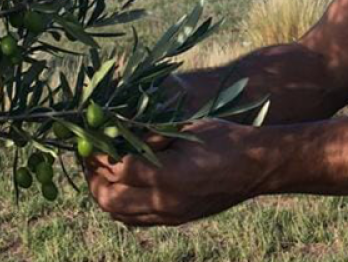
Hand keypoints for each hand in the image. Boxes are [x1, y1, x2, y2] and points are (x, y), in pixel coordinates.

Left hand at [85, 119, 268, 226]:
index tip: (91, 137)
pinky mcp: (176, 219)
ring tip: (101, 171)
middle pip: (110, 198)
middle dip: (93, 177)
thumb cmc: (224, 137)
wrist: (258, 166)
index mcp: (168, 174)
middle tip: (89, 156)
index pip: (117, 168)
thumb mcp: (184, 129)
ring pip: (119, 213)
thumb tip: (116, 132)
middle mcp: (166, 201)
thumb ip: (150, 135)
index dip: (99, 152)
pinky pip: (136, 219)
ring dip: (104, 193)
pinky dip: (121, 205)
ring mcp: (171, 215)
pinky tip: (122, 185)